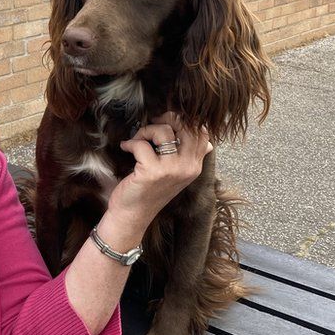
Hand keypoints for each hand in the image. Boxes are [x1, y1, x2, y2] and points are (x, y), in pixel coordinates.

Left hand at [108, 112, 212, 229]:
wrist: (132, 215)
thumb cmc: (150, 191)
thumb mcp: (176, 174)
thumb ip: (190, 157)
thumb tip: (208, 142)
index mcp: (195, 166)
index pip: (202, 132)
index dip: (183, 120)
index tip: (166, 122)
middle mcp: (188, 167)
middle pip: (186, 126)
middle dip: (166, 119)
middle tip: (152, 125)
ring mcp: (172, 170)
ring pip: (163, 131)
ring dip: (145, 131)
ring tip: (137, 139)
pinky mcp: (153, 172)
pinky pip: (142, 144)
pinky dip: (131, 143)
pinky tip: (126, 148)